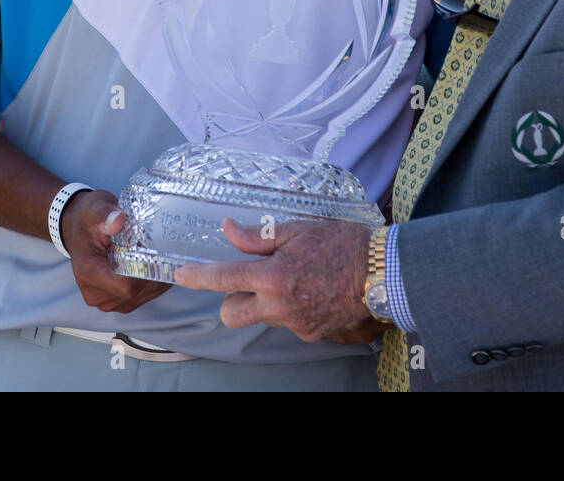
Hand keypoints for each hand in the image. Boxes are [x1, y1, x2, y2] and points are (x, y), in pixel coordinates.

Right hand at [61, 189, 170, 313]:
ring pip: (145, 294)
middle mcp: (95, 293)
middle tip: (160, 246)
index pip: (125, 285)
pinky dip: (154, 280)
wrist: (80, 229)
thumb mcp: (94, 209)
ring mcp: (106, 301)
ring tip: (156, 252)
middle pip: (138, 291)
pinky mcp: (117, 302)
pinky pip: (144, 296)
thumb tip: (118, 220)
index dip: (146, 270)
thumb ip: (105, 215)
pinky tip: (154, 262)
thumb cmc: (88, 219)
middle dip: (154, 270)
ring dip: (157, 275)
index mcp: (88, 272)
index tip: (156, 249)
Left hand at [173, 218, 382, 343]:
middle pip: (231, 312)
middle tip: (253, 277)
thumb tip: (229, 230)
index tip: (181, 274)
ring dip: (265, 300)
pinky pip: (286, 322)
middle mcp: (277, 305)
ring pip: (260, 316)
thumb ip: (260, 236)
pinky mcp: (310, 334)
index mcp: (272, 276)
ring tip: (294, 277)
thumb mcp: (299, 229)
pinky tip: (311, 291)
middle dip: (232, 297)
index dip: (198, 276)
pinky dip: (290, 308)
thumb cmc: (342, 243)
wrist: (381, 273)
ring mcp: (293, 324)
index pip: (223, 278)